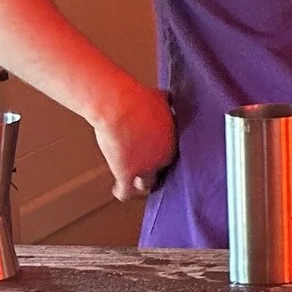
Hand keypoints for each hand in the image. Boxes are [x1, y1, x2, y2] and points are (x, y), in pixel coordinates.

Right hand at [90, 80, 175, 201]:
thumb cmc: (137, 100)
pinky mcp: (127, 174)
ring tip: (134, 185)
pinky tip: (118, 192)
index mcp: (173, 142)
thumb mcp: (161, 99)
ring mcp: (145, 168)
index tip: (155, 153)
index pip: (171, 155)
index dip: (162, 155)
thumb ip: (168, 104)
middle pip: (161, 171)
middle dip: (154, 170)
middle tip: (147, 170)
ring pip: (146, 185)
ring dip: (140, 185)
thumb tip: (170, 98)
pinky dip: (121, 193)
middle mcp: (162, 158)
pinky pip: (126, 192)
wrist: (118, 107)